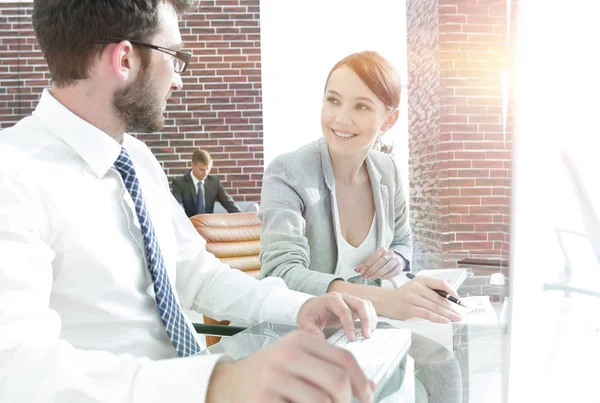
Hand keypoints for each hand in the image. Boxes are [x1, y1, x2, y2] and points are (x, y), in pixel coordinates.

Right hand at [206, 330, 375, 402]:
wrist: (228, 384)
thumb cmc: (270, 373)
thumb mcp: (299, 361)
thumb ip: (330, 368)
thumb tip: (369, 387)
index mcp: (299, 340)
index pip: (344, 358)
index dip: (362, 381)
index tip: (368, 396)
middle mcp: (287, 355)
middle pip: (338, 381)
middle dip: (347, 401)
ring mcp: (274, 377)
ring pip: (323, 401)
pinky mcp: (265, 399)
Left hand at [296, 292, 376, 340]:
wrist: (311, 308)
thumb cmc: (309, 314)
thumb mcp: (305, 323)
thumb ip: (311, 331)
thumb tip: (320, 339)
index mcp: (331, 299)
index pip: (344, 310)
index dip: (349, 325)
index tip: (352, 338)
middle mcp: (343, 297)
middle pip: (360, 304)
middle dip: (366, 320)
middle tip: (367, 336)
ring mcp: (350, 300)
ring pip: (366, 305)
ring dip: (371, 319)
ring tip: (369, 334)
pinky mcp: (354, 305)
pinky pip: (367, 309)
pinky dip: (371, 318)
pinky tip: (369, 330)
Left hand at [355, 247, 405, 280]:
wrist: (395, 259)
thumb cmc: (382, 260)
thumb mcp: (373, 260)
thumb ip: (365, 264)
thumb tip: (357, 269)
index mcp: (382, 249)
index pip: (374, 256)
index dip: (367, 264)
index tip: (361, 271)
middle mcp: (390, 253)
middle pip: (380, 262)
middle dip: (372, 270)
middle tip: (365, 276)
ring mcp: (396, 260)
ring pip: (388, 266)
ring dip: (378, 273)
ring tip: (372, 277)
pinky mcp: (400, 267)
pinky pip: (395, 272)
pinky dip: (388, 275)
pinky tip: (382, 278)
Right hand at [377, 275, 462, 322]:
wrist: (384, 301)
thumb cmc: (402, 295)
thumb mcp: (416, 286)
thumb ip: (431, 289)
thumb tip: (450, 294)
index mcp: (420, 279)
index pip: (441, 284)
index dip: (452, 293)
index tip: (459, 301)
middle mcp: (416, 287)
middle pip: (439, 298)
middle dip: (452, 308)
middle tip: (459, 314)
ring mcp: (412, 298)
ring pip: (434, 307)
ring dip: (447, 315)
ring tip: (455, 319)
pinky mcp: (409, 309)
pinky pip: (427, 314)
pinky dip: (437, 318)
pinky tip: (444, 321)